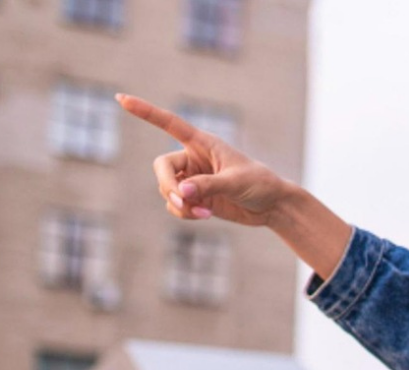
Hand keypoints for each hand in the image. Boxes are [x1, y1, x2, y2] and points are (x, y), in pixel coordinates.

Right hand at [118, 94, 288, 225]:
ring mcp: (193, 179)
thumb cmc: (260, 184)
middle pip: (161, 167)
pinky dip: (184, 213)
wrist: (273, 206)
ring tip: (204, 212)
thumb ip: (208, 185)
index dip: (145, 111)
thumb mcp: (236, 182)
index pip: (169, 123)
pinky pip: (176, 206)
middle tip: (185, 201)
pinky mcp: (196, 198)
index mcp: (203, 143)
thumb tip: (182, 192)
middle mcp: (193, 159)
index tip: (121, 98)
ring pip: (167, 190)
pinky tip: (204, 216)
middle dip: (168, 186)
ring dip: (180, 204)